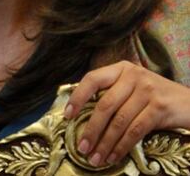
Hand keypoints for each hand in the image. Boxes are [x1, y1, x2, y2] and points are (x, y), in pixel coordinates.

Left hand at [65, 61, 189, 167]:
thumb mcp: (134, 87)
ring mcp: (147, 91)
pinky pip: (135, 131)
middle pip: (104, 105)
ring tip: (95, 158)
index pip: (92, 79)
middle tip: (82, 147)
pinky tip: (114, 156)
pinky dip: (122, 146)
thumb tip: (82, 114)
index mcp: (122, 68)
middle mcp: (133, 76)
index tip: (67, 116)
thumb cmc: (157, 97)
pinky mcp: (159, 108)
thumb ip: (113, 93)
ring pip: (119, 121)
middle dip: (91, 130)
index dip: (77, 97)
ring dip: (105, 143)